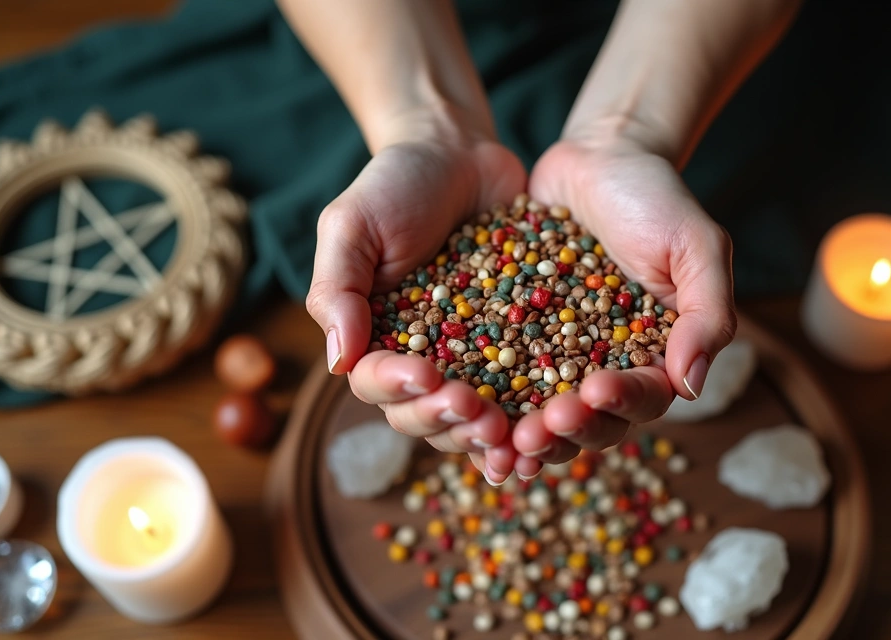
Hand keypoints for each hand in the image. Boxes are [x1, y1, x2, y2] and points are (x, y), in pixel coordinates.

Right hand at [304, 113, 526, 484]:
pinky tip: (554, 423)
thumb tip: (337, 363)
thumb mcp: (351, 225)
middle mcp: (422, 361)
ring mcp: (473, 359)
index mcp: (373, 342)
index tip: (425, 376)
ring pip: (475, 419)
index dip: (399, 390)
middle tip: (478, 412)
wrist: (460, 152)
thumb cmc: (394, 184)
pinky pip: (528, 391)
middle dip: (450, 422)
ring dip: (489, 433)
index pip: (377, 384)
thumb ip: (337, 289)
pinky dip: (536, 415)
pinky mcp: (521, 347)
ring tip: (511, 430)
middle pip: (426, 416)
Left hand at [507, 133, 735, 475]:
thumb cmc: (657, 197)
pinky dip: (481, 404)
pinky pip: (496, 381)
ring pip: (539, 416)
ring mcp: (555, 358)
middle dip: (564, 433)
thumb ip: (708, 313)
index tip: (594, 391)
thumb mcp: (697, 245)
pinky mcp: (512, 339)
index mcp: (656, 358)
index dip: (619, 406)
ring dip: (519, 435)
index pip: (644, 401)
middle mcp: (606, 369)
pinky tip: (457, 408)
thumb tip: (691, 386)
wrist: (597, 156)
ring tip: (493, 434)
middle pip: (590, 425)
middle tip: (535, 428)